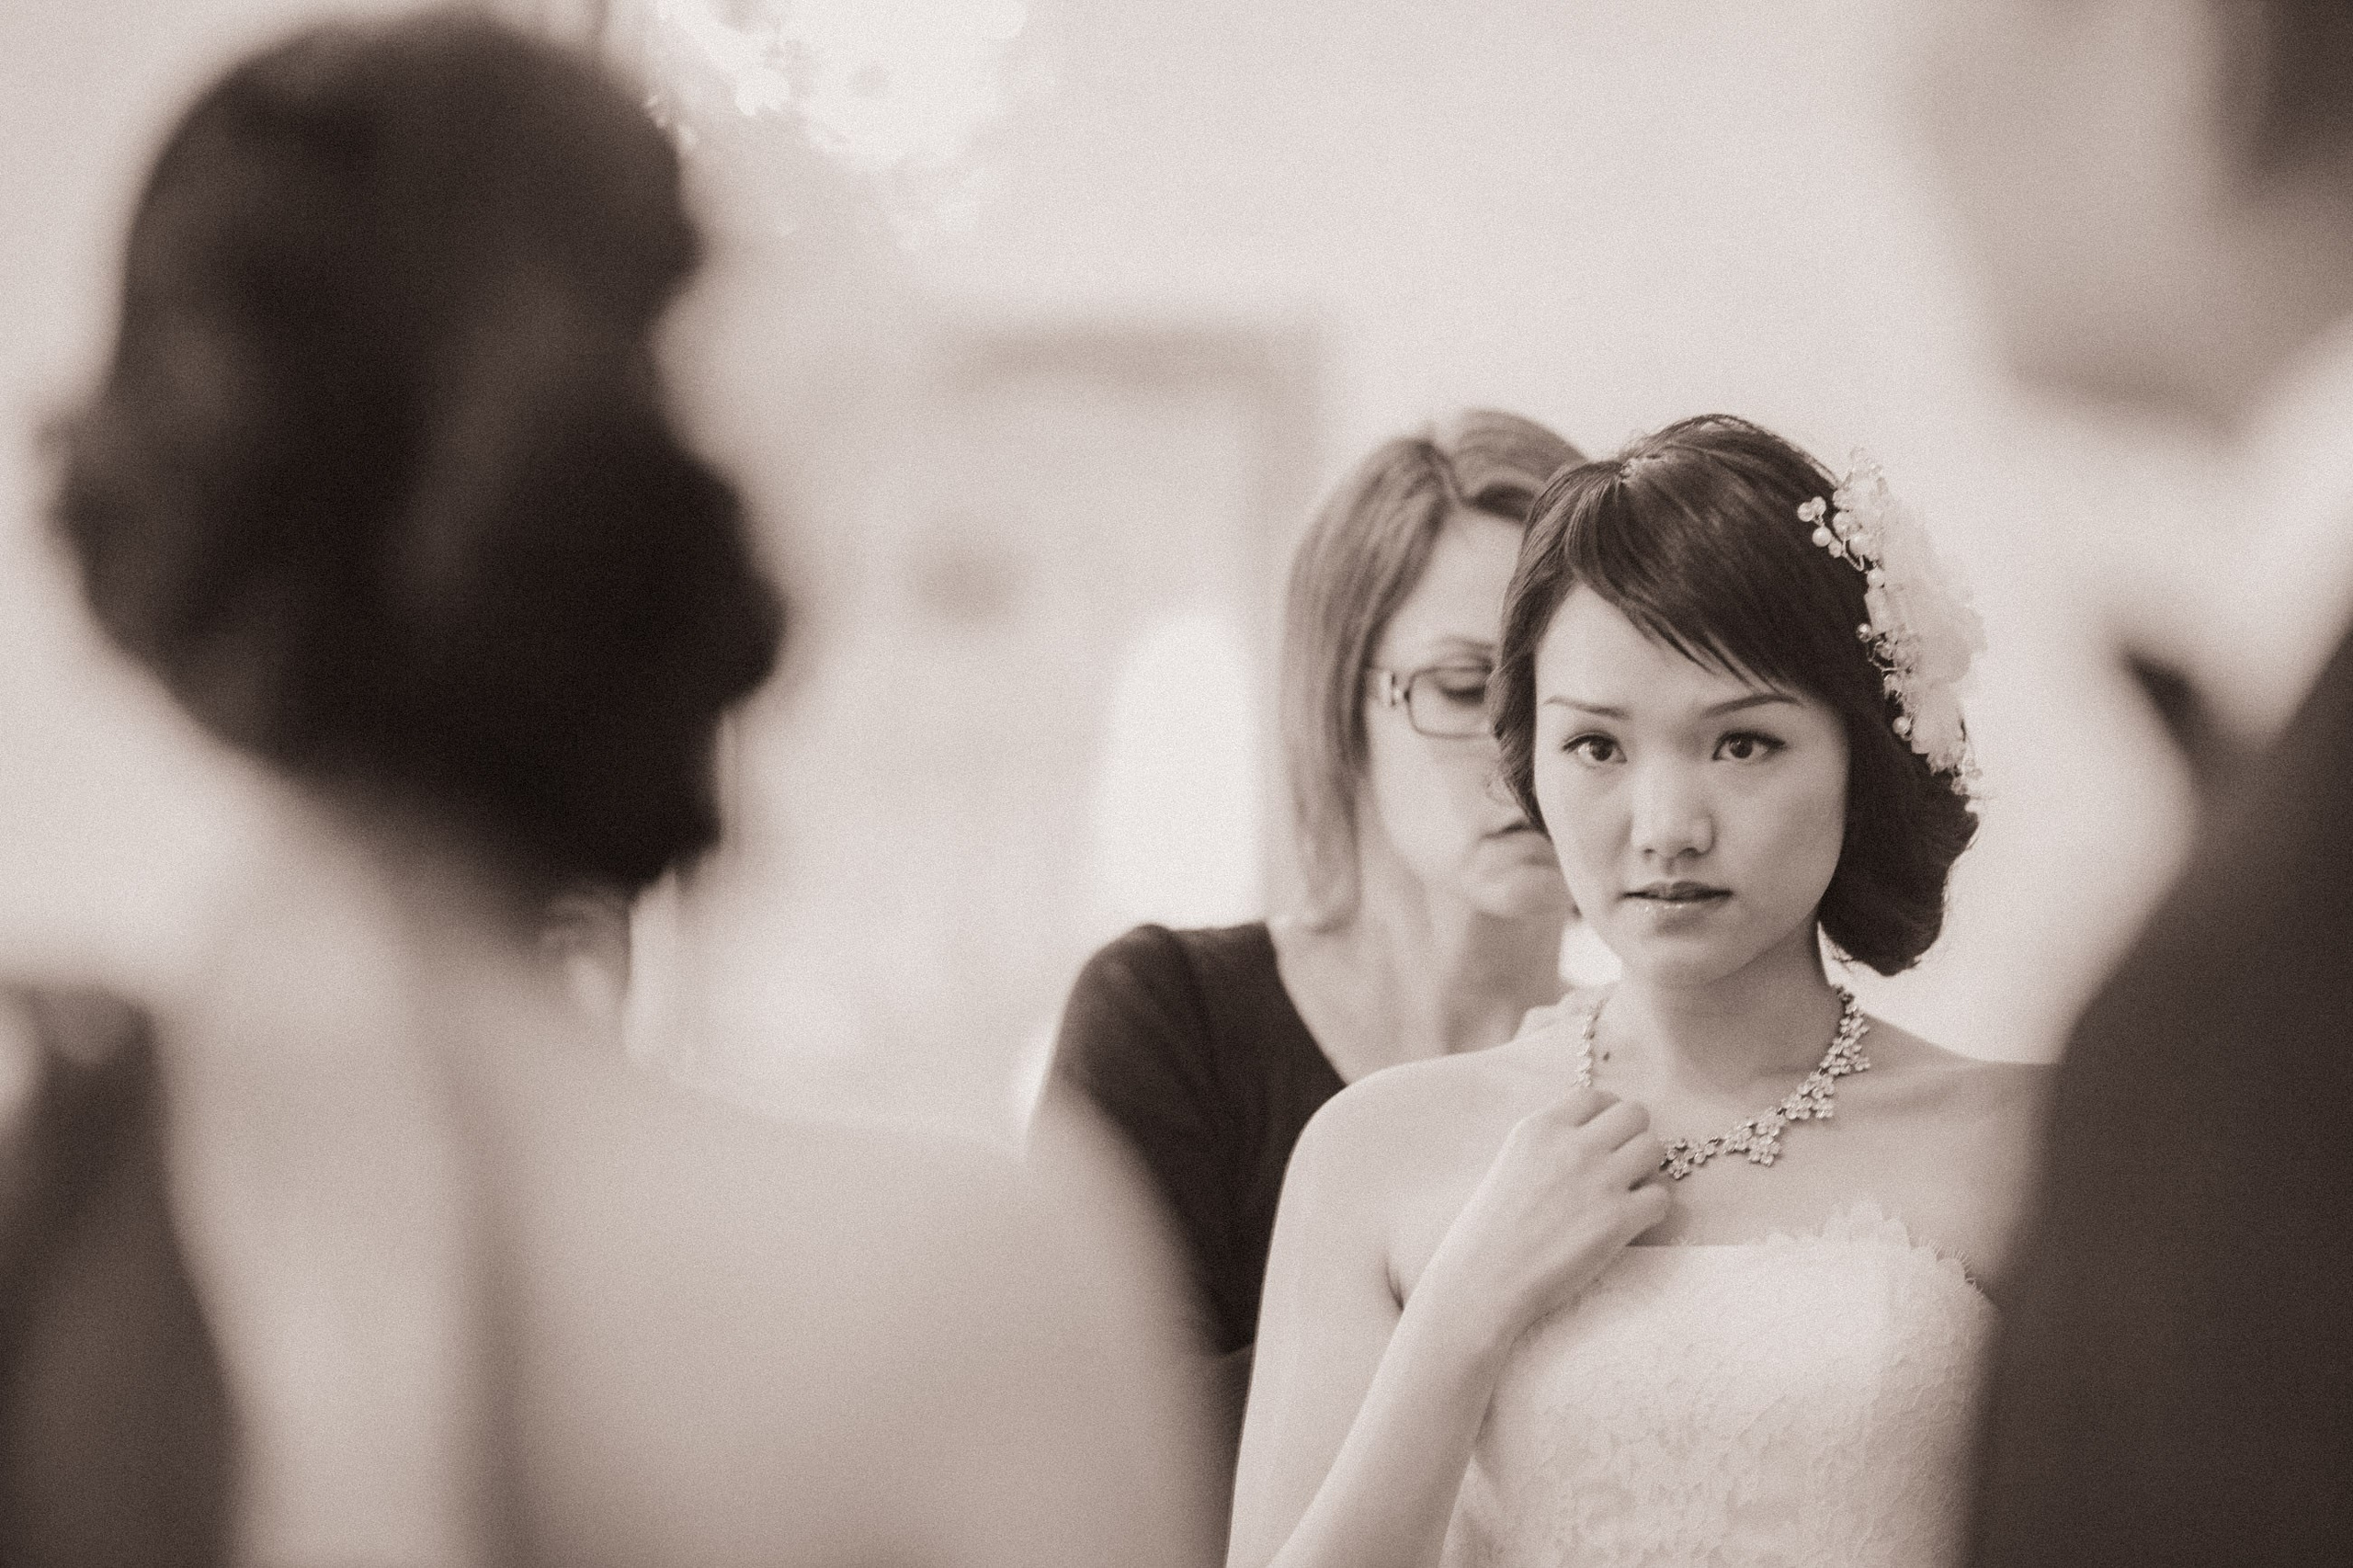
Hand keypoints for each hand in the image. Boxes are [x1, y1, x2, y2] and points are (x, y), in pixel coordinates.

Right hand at [1414, 1088, 1668, 1349]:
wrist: (1484, 1280)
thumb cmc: (1489, 1230)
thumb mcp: (1511, 1164)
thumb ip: (1549, 1144)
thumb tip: (1591, 1139)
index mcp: (1539, 1128)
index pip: (1595, 1096)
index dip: (1607, 1116)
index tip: (1605, 1139)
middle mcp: (1572, 1145)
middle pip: (1635, 1112)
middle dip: (1634, 1136)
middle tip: (1623, 1165)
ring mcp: (1598, 1180)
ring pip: (1654, 1148)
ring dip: (1647, 1170)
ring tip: (1628, 1194)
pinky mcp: (1617, 1220)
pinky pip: (1662, 1197)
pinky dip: (1652, 1210)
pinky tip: (1630, 1223)